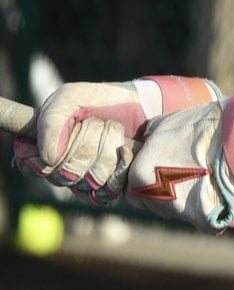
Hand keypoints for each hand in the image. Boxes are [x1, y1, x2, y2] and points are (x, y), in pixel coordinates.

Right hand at [13, 76, 219, 204]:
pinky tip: (126, 150)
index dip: (45, 155)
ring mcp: (87, 180)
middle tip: (97, 124)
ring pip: (85, 183)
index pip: (32, 166)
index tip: (67, 133)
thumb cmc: (104, 100)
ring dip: (104, 152)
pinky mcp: (112, 188)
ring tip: (114, 132)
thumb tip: (48, 159)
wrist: (145, 107)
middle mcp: (64, 168)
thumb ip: (50, 121)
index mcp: (46, 147)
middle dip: (84, 145)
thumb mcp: (71, 98)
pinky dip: (119, 167)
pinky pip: (107, 191)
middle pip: (61, 175)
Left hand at [124, 85, 233, 230]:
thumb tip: (143, 145)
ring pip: (174, 212)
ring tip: (200, 182)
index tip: (158, 170)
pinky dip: (207, 215)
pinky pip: (202, 222)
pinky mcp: (203, 220)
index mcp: (139, 176)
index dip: (143, 180)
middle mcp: (155, 199)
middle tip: (179, 176)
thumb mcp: (161, 125)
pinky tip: (214, 199)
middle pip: (151, 203)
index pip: (130, 189)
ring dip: (182, 201)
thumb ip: (146, 142)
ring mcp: (179, 212)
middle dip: (160, 192)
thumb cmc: (199, 128)